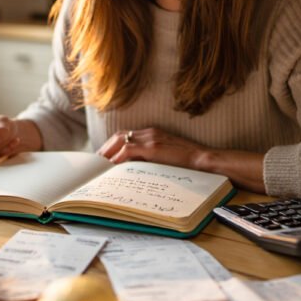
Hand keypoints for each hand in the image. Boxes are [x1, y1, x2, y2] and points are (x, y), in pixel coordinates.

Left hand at [97, 127, 211, 169]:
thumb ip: (149, 158)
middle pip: (119, 136)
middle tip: (96, 163)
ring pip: (121, 140)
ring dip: (108, 152)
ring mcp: (151, 138)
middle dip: (105, 149)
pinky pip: (129, 149)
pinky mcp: (153, 147)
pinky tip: (111, 166)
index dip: (111, 146)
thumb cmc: (187, 163)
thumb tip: (130, 168)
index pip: (125, 135)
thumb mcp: (164, 158)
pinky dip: (118, 157)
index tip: (103, 158)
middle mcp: (149, 132)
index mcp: (152, 133)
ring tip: (100, 166)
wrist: (204, 161)